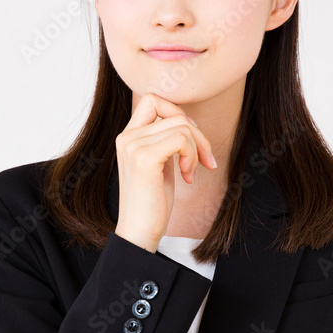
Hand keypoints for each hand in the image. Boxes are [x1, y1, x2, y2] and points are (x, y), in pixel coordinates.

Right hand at [114, 92, 216, 251]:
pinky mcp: (144, 158)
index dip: (177, 113)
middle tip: (204, 161)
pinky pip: (181, 139)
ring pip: (181, 126)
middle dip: (198, 135)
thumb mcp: (159, 164)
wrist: (139, 231)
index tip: (190, 140)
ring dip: (196, 149)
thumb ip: (165, 141)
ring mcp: (133, 146)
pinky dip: (192, 156)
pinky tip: (187, 176)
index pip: (153, 100)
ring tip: (190, 172)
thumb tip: (187, 122)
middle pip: (175, 114)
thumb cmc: (152, 202)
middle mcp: (127, 137)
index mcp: (128, 137)